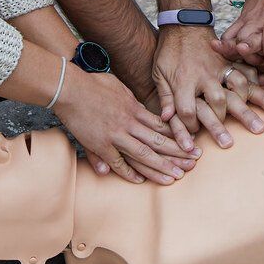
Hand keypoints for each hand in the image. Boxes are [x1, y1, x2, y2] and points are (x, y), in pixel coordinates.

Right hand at [55, 68, 200, 185]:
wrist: (69, 87)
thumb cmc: (92, 83)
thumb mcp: (117, 86)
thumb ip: (130, 99)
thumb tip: (137, 107)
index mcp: (134, 109)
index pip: (161, 125)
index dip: (177, 136)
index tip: (190, 144)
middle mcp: (129, 123)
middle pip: (158, 141)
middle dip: (177, 154)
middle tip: (193, 163)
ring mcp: (115, 134)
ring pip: (143, 153)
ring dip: (160, 166)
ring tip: (175, 177)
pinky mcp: (100, 144)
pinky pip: (117, 162)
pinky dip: (128, 172)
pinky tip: (140, 180)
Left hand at [152, 25, 263, 146]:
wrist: (182, 23)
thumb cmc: (168, 51)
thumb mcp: (159, 74)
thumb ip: (165, 97)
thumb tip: (166, 119)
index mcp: (184, 81)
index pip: (187, 110)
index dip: (189, 126)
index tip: (193, 134)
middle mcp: (205, 76)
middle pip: (218, 102)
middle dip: (224, 124)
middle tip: (230, 143)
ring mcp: (220, 68)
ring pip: (239, 86)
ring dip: (254, 102)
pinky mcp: (229, 61)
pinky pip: (247, 69)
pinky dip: (259, 78)